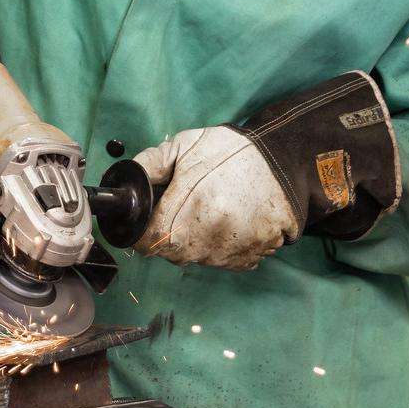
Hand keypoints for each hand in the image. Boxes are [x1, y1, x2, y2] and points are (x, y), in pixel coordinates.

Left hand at [132, 127, 297, 270]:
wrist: (282, 155)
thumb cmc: (230, 150)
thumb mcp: (184, 145)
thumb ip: (149, 165)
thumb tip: (126, 186)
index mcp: (191, 207)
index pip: (150, 242)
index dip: (142, 235)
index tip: (146, 224)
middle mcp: (214, 235)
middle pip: (174, 254)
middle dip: (169, 238)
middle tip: (182, 212)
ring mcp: (237, 247)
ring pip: (200, 260)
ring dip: (197, 244)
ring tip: (209, 213)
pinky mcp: (256, 253)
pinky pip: (227, 262)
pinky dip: (222, 248)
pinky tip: (228, 224)